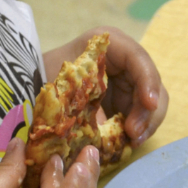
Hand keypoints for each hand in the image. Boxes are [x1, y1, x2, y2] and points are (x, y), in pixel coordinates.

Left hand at [44, 27, 167, 146]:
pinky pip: (141, 115)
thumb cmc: (46, 76)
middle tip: (133, 134)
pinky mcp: (127, 101)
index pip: (138, 59)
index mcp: (111, 46)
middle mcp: (126, 62)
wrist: (35, 83)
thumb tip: (105, 133)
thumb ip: (82, 106)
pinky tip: (127, 142)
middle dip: (147, 110)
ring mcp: (129, 81)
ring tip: (131, 141)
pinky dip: (137, 129)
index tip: (150, 104)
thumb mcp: (61, 86)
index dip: (148, 81)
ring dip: (146, 123)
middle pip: (151, 83)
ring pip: (152, 102)